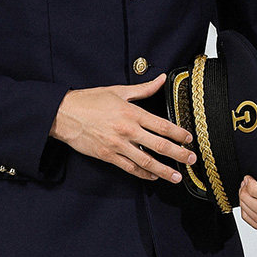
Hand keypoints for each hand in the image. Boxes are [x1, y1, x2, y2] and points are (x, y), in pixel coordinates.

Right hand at [49, 74, 195, 182]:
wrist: (64, 114)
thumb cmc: (89, 101)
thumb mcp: (118, 91)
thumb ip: (143, 89)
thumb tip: (160, 79)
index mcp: (131, 112)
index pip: (162, 125)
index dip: (178, 133)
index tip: (189, 139)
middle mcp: (127, 130)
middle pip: (159, 145)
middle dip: (179, 154)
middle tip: (191, 159)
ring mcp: (118, 145)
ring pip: (146, 161)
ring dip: (164, 170)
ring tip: (177, 177)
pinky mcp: (108, 156)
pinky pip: (130, 168)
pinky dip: (144, 174)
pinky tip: (153, 176)